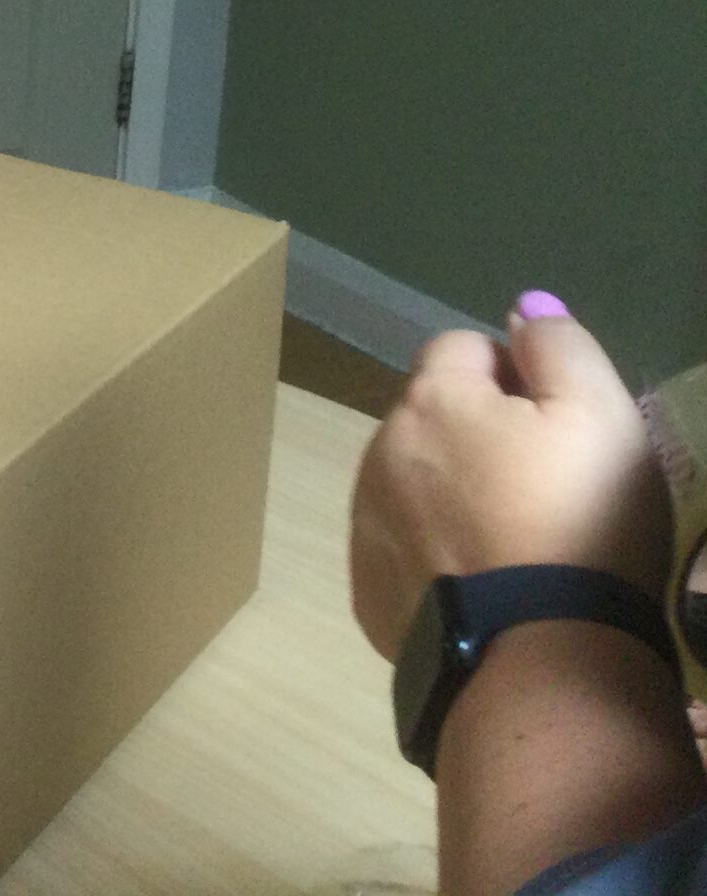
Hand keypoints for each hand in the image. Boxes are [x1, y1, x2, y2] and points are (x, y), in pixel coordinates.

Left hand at [350, 292, 671, 661]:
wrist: (540, 660)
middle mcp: (379, 452)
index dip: (515, 373)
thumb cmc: (580, 524)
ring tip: (517, 539)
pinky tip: (486, 582)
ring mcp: (366, 524)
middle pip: (430, 414)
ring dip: (451, 490)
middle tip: (545, 485)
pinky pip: (403, 548)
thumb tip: (521, 308)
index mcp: (431, 401)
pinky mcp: (370, 591)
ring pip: (410, 480)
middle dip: (478, 431)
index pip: (461, 347)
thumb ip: (560, 347)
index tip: (558, 423)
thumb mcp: (602, 416)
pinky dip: (436, 553)